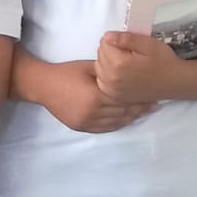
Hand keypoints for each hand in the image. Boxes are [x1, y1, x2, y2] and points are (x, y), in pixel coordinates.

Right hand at [40, 59, 155, 132]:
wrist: (43, 85)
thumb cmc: (67, 72)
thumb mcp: (90, 67)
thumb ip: (109, 74)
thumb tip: (129, 73)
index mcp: (97, 96)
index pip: (125, 99)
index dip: (140, 98)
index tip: (153, 96)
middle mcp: (93, 112)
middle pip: (123, 112)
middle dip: (139, 109)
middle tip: (153, 105)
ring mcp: (87, 122)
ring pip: (116, 122)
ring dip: (131, 118)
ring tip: (143, 113)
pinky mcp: (81, 127)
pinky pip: (104, 128)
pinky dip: (117, 124)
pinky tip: (125, 119)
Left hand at [95, 31, 182, 103]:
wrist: (174, 82)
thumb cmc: (163, 62)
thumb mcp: (148, 44)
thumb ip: (126, 39)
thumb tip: (108, 36)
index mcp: (119, 64)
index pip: (104, 43)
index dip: (115, 40)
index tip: (128, 43)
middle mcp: (111, 78)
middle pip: (100, 55)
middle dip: (111, 50)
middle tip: (129, 53)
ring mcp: (111, 89)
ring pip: (99, 67)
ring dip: (108, 62)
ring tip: (126, 63)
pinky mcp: (113, 95)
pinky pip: (102, 80)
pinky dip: (108, 75)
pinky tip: (122, 73)